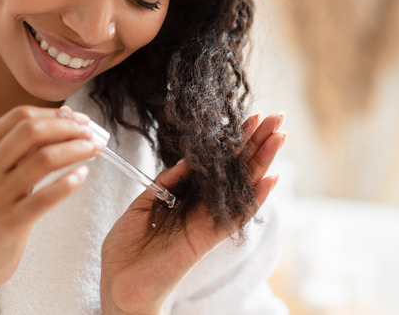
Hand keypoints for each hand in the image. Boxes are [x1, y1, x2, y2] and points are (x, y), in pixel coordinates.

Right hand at [0, 106, 102, 299]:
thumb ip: (16, 151)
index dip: (54, 114)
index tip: (78, 119)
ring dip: (76, 150)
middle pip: (32, 130)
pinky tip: (83, 176)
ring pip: (44, 159)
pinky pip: (46, 197)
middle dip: (68, 127)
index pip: (19, 116)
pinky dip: (69, 183)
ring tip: (94, 150)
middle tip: (91, 134)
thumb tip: (60, 121)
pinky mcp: (9, 224)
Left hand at [100, 112, 286, 314]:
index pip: (217, 163)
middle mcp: (203, 207)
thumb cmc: (128, 246)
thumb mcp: (144, 203)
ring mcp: (208, 222)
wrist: (118, 281)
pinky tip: (271, 178)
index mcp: (187, 196)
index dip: (234, 141)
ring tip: (280, 135)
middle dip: (257, 143)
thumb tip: (188, 160)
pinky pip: (236, 216)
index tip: (251, 118)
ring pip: (243, 187)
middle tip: (277, 117)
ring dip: (263, 161)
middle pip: (237, 170)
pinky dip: (254, 199)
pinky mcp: (208, 239)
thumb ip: (167, 182)